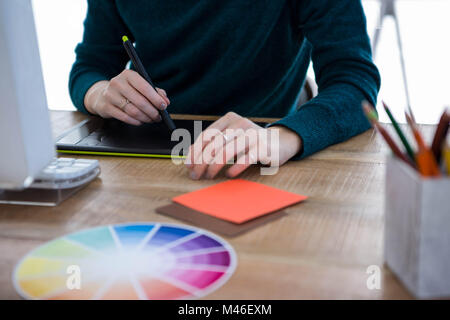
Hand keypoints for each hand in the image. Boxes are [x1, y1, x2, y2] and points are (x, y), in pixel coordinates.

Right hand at [84, 69, 169, 125]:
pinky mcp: (106, 107)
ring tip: (151, 119)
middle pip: (140, 101)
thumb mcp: (140, 86)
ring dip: (145, 118)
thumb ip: (155, 92)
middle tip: (158, 116)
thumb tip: (165, 101)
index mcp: (128, 75)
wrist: (102, 95)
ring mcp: (110, 95)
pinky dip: (136, 121)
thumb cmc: (126, 90)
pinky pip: (125, 117)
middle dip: (152, 111)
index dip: (156, 98)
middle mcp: (118, 83)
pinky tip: (140, 121)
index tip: (163, 106)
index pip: (145, 87)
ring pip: (133, 111)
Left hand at [185, 112, 302, 179]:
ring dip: (214, 166)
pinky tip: (228, 175)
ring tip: (209, 176)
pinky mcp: (263, 147)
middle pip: (214, 144)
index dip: (195, 151)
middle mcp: (240, 124)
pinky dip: (234, 168)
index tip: (188, 165)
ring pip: (226, 151)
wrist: (280, 142)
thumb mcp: (233, 137)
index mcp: (230, 119)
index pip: (207, 135)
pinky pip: (245, 159)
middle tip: (195, 175)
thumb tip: (191, 160)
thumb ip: (215, 144)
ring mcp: (252, 135)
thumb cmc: (250, 142)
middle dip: (201, 162)